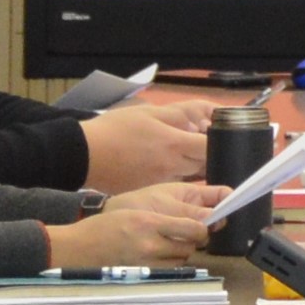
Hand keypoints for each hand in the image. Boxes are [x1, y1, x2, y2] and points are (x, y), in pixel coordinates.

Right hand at [49, 183, 230, 269]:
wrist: (80, 247)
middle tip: (185, 233)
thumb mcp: (137, 212)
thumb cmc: (106, 226)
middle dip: (192, 239)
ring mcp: (147, 262)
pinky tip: (159, 256)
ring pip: (182, 259)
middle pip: (191, 245)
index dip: (203, 227)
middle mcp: (151, 244)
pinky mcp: (143, 274)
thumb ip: (165, 218)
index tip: (204, 225)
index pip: (194, 228)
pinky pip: (170, 270)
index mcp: (150, 222)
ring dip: (181, 252)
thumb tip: (196, 224)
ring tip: (166, 244)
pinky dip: (171, 264)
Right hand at [82, 100, 214, 191]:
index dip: (218, 144)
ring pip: (190, 181)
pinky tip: (169, 174)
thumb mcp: (148, 113)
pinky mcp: (148, 191)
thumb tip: (203, 122)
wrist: (84, 154)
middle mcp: (171, 166)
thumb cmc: (114, 129)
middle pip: (204, 167)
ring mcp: (160, 182)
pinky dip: (176, 183)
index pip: (210, 148)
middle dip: (209, 159)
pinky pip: (171, 189)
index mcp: (173, 144)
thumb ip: (178, 116)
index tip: (219, 140)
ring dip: (195, 173)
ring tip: (190, 163)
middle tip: (208, 152)